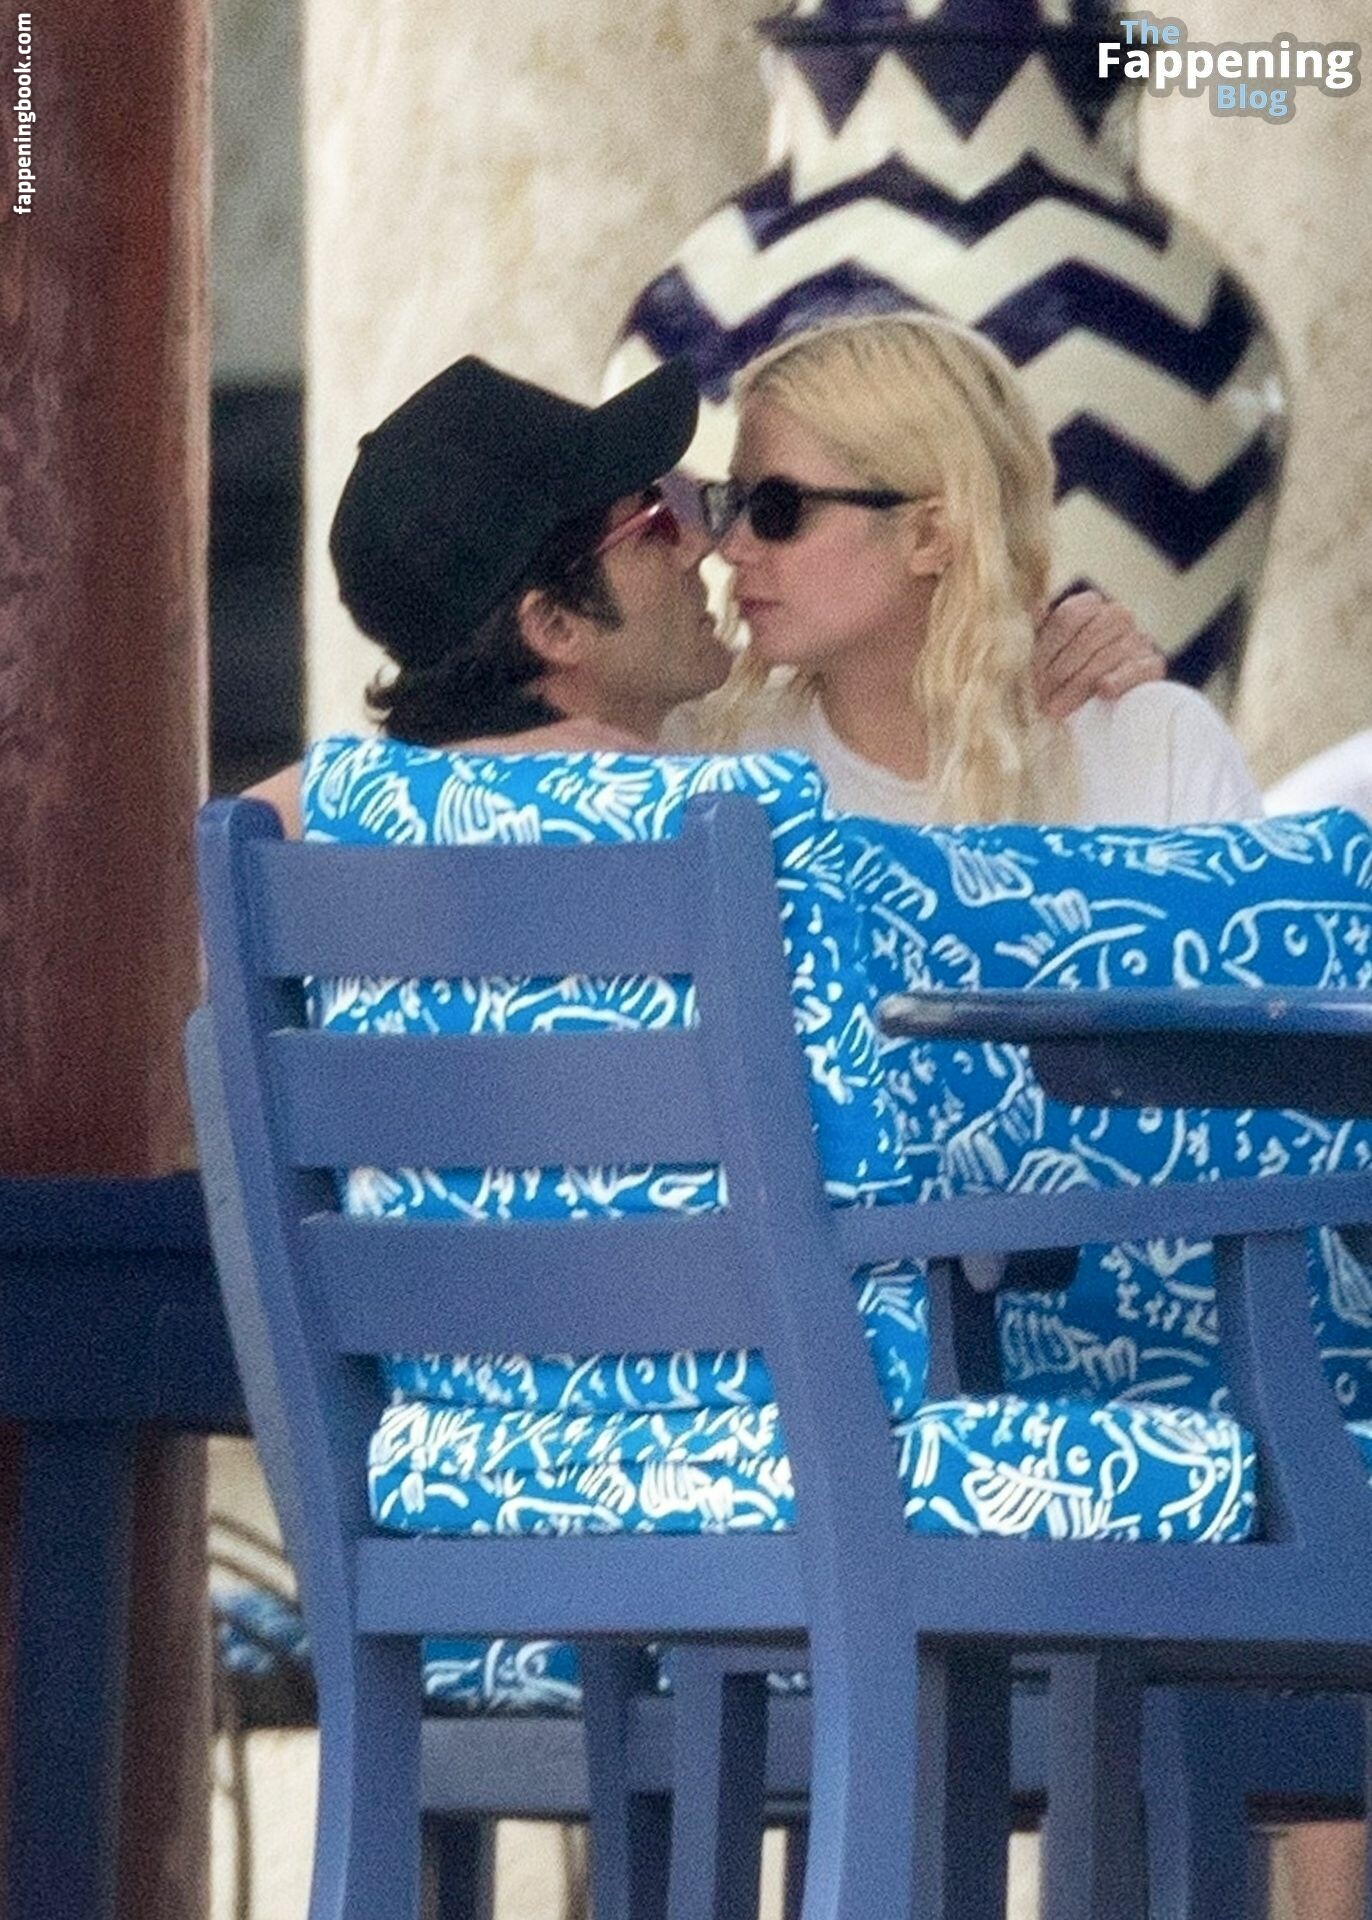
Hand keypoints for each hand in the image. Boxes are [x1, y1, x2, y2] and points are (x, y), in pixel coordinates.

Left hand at [1033, 590, 1164, 719]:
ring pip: (1105, 657)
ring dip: (1077, 686)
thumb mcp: (1051, 649)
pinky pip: (1137, 669)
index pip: (1067, 617)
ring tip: (1057, 708)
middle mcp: (1118, 615)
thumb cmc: (1071, 671)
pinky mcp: (1154, 664)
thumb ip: (1042, 627)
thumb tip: (1039, 607)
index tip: (1033, 676)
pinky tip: (1104, 691)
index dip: (1046, 649)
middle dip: (1059, 673)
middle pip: (1084, 640)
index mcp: (1091, 603)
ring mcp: (1139, 638)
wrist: (1108, 705)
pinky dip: (1119, 679)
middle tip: (1041, 699)